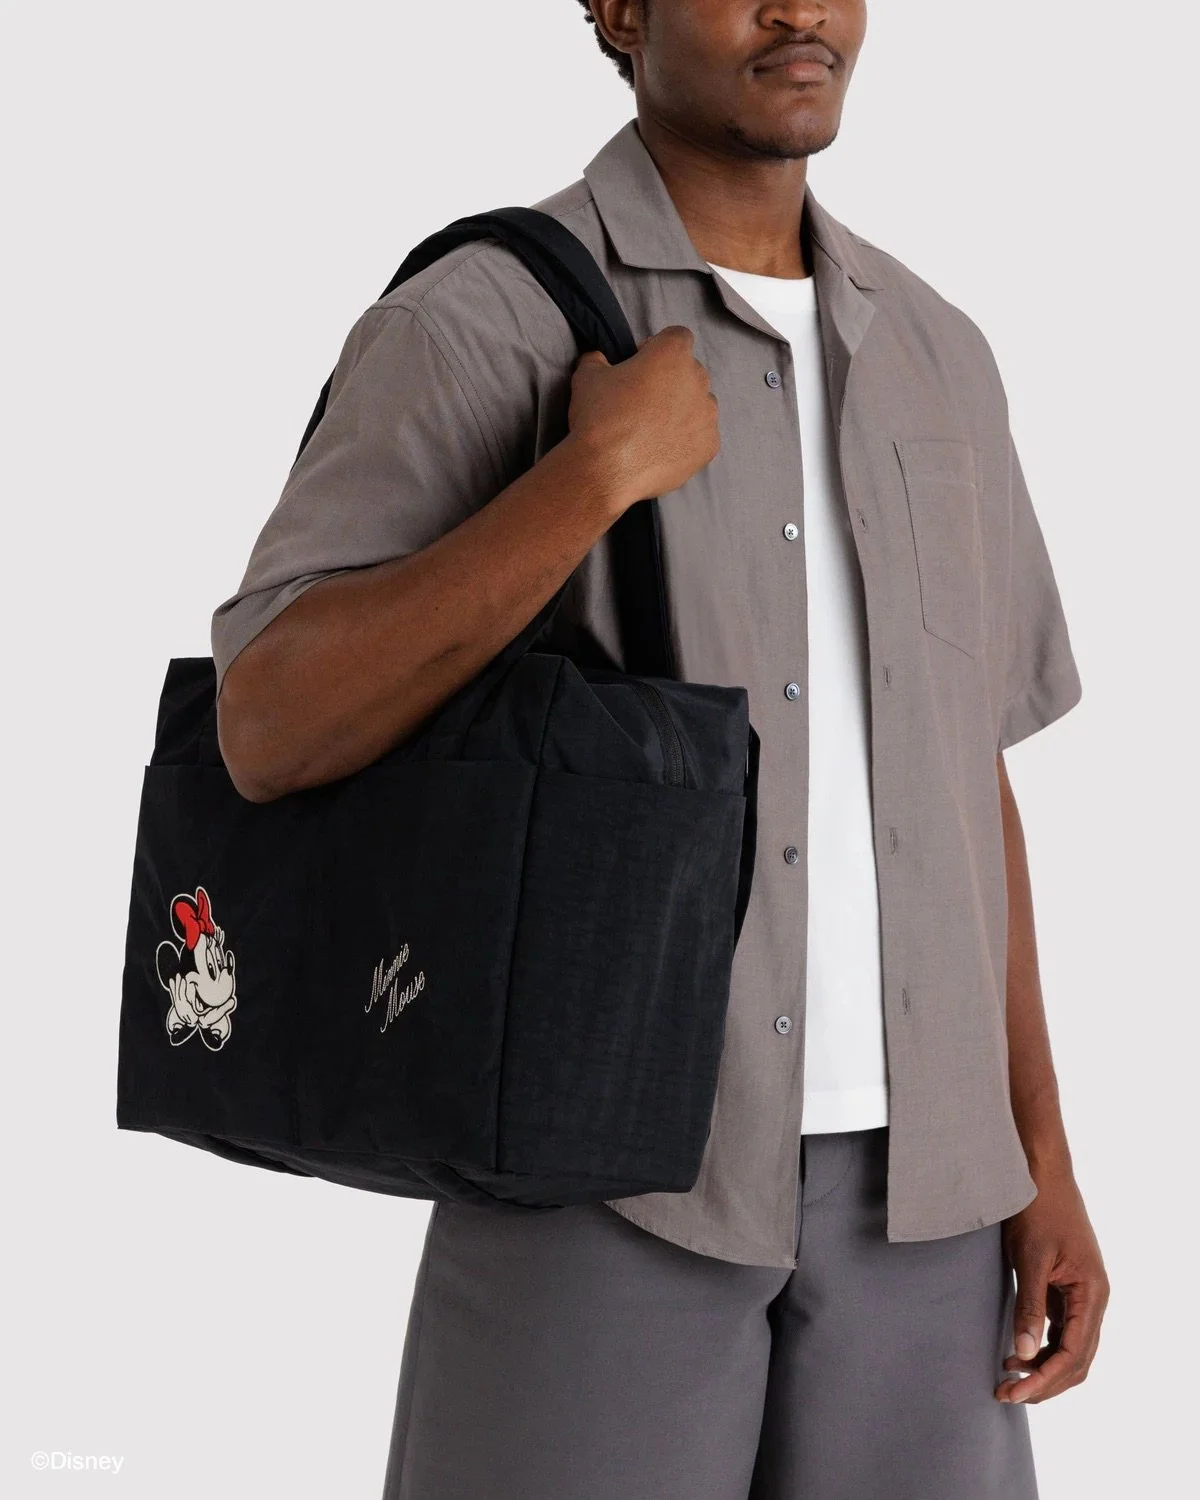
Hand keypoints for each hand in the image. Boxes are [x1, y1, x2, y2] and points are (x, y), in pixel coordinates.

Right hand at [566, 325, 719, 510]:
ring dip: (682, 410)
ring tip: (653, 428)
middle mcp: (698, 379)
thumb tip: (598, 359)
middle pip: (690, 371)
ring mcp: (707, 415)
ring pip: (700, 404)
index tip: (640, 364)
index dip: (657, 347)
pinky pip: (701, 436)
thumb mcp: (587, 376)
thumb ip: (598, 360)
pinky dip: (686, 439)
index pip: (677, 336)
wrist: (606, 471)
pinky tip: (662, 449)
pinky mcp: (709, 446)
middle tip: (643, 401)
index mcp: (673, 353)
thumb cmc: (598, 417)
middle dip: (671, 380)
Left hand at [996, 1169, 1108, 1403]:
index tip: (1014, 1391)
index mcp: (1092, 1293)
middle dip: (1044, 1382)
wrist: (1040, 1172)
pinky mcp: (1066, 1288)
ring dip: (1042, 1368)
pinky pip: (1060, 1330)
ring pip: (1070, 1348)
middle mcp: (1093, 1299)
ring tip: (1007, 1378)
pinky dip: (1041, 1347)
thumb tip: (1022, 1352)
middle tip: (1005, 1394)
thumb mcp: (1030, 1257)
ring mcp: (1081, 1294)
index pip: (1074, 1353)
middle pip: (1077, 1359)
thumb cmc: (1037, 1208)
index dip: (1045, 1378)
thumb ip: (1029, 1305)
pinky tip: (1015, 1353)